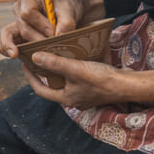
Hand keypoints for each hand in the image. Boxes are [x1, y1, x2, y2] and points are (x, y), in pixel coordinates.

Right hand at [0, 0, 105, 58]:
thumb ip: (65, 23)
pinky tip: (14, 56)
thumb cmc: (66, 6)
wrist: (68, 12)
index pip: (28, 13)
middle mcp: (19, 9)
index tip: (52, 32)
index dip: (40, 25)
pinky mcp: (18, 35)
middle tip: (50, 47)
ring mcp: (17, 22)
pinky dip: (8, 49)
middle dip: (36, 39)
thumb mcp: (69, 12)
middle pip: (23, 27)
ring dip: (12, 45)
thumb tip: (58, 37)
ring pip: (10, 34)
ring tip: (15, 54)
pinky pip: (8, 41)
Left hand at [23, 53, 153, 109]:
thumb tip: (34, 58)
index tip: (25, 64)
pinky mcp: (93, 89)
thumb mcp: (75, 69)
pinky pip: (77, 79)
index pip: (41, 90)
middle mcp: (73, 99)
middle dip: (45, 72)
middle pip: (53, 86)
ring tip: (54, 54)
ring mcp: (84, 95)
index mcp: (66, 98)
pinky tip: (74, 58)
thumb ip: (55, 63)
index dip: (31, 78)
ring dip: (59, 70)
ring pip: (66, 82)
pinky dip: (72, 70)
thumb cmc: (101, 79)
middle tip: (39, 57)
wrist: (127, 85)